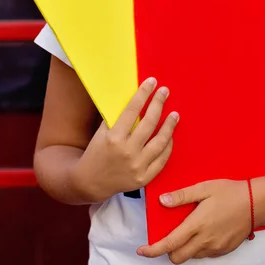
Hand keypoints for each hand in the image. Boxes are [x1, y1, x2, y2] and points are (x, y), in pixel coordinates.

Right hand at [77, 78, 178, 201]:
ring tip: (175, 114)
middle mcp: (127, 151)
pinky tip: (170, 136)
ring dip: (169, 126)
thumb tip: (134, 97)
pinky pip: (162, 160)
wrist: (90, 183)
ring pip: (160, 142)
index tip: (152, 82)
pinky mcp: (144, 178)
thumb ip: (116, 117)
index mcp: (114, 137)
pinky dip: (168, 146)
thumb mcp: (101, 132)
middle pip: (149, 123)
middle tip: (165, 92)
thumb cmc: (96, 152)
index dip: (143, 94)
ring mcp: (137, 166)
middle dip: (158, 104)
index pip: (132, 110)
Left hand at [137, 179, 251, 264]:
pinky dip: (198, 247)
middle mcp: (205, 241)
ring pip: (191, 256)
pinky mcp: (224, 250)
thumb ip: (182, 196)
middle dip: (168, 250)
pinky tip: (204, 230)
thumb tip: (162, 201)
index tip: (142, 250)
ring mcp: (215, 248)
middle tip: (170, 235)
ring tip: (190, 228)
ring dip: (184, 248)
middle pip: (177, 257)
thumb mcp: (204, 188)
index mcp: (197, 225)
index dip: (153, 250)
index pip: (170, 244)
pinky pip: (205, 255)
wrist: (256, 203)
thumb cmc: (230, 192)